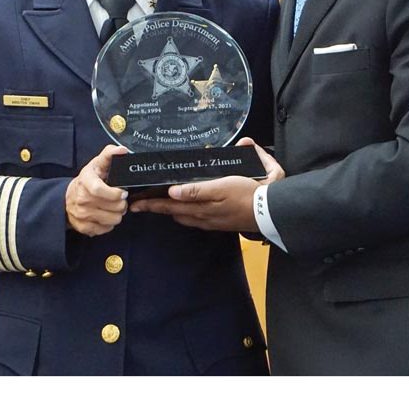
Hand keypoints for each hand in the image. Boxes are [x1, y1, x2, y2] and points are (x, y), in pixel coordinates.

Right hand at [65, 145, 128, 236]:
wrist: (68, 197)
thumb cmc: (88, 179)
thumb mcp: (97, 163)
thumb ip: (110, 154)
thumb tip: (122, 150)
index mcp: (85, 181)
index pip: (99, 189)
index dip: (115, 193)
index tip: (123, 192)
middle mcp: (81, 198)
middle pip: (111, 207)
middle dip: (122, 204)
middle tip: (121, 200)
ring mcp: (81, 214)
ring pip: (111, 219)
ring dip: (117, 214)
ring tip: (115, 207)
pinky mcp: (82, 227)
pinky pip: (104, 229)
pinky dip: (109, 224)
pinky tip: (107, 215)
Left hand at [129, 137, 284, 231]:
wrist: (270, 211)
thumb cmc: (252, 191)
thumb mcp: (225, 185)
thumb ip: (198, 189)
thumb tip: (174, 189)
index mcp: (204, 202)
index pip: (173, 202)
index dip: (154, 201)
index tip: (138, 201)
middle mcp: (204, 214)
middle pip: (174, 211)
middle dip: (155, 208)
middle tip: (137, 206)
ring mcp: (211, 220)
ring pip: (183, 216)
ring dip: (167, 211)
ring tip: (154, 207)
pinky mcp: (219, 222)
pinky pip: (193, 220)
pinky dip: (181, 215)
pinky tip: (180, 212)